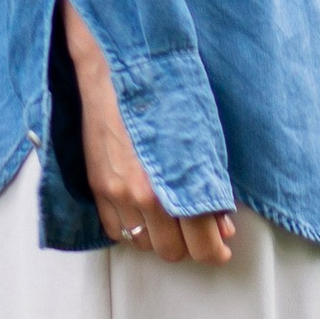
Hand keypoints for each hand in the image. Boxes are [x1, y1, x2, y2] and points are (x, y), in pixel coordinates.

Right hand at [59, 0, 234, 263]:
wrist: (121, 66)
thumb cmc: (168, 93)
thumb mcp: (204, 142)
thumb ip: (212, 188)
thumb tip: (222, 225)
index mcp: (177, 187)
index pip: (201, 246)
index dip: (215, 252)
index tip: (220, 248)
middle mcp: (144, 197)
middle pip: (171, 251)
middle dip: (189, 245)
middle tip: (199, 230)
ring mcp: (115, 192)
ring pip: (142, 244)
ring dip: (159, 237)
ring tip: (171, 217)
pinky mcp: (97, 184)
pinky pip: (115, 230)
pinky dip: (132, 228)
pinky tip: (144, 212)